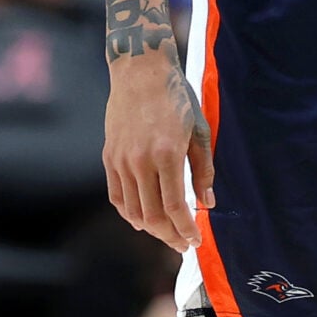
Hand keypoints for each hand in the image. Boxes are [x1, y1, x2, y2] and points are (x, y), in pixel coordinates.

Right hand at [103, 51, 212, 252]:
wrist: (141, 72)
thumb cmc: (177, 98)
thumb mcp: (199, 131)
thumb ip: (203, 170)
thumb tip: (208, 204)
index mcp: (167, 154)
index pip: (174, 206)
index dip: (185, 229)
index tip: (195, 241)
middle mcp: (140, 161)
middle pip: (152, 215)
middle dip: (169, 235)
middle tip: (183, 244)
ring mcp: (120, 160)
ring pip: (132, 210)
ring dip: (151, 228)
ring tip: (167, 233)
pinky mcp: (109, 157)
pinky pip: (116, 196)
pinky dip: (129, 214)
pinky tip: (142, 220)